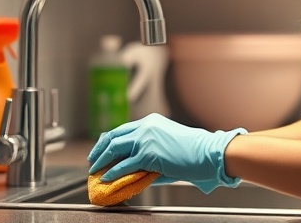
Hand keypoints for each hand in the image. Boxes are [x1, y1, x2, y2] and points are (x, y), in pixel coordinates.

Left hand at [87, 113, 247, 192]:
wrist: (208, 152)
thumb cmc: (194, 151)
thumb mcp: (169, 146)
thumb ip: (151, 156)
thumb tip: (138, 172)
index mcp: (151, 122)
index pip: (123, 129)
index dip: (109, 140)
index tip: (101, 148)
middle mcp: (146, 127)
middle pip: (114, 136)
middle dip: (100, 148)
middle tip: (92, 159)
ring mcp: (146, 139)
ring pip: (115, 148)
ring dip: (102, 160)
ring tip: (95, 170)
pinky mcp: (148, 154)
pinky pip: (124, 164)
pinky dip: (112, 172)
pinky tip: (107, 177)